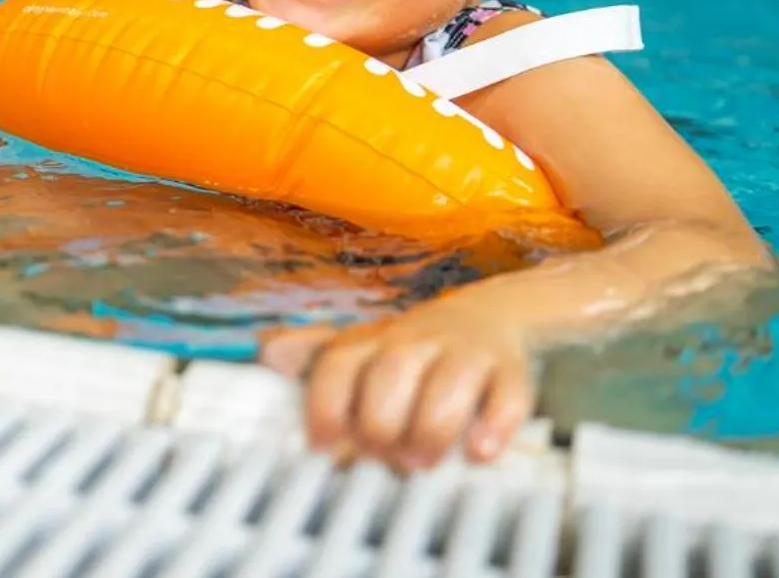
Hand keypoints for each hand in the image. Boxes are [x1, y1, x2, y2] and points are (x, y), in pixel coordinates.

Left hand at [259, 297, 535, 472]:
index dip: (327, 406)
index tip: (322, 447)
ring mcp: (464, 354)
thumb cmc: (409, 349)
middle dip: (381, 422)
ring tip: (423, 461)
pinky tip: (479, 453)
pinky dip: (494, 428)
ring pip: (447, 385)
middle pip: (390, 375)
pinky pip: (507, 397)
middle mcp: (415, 342)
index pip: (340, 364)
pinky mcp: (510, 371)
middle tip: (383, 457)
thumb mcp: (361, 347)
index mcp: (372, 340)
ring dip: (432, 429)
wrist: (488, 316)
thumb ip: (315, 356)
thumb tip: (269, 356)